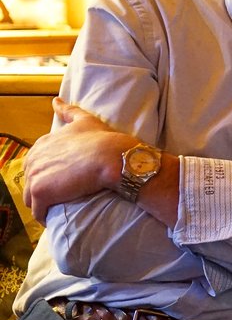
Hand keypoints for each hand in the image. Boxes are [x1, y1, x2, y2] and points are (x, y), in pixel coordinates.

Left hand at [23, 98, 131, 222]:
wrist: (113, 158)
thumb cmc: (103, 140)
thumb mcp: (85, 121)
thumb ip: (68, 111)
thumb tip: (56, 101)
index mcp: (42, 144)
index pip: (36, 164)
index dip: (48, 174)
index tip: (61, 181)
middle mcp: (34, 158)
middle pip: (31, 180)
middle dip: (42, 190)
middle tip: (61, 197)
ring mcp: (35, 175)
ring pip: (30, 197)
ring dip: (42, 205)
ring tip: (58, 210)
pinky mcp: (40, 191)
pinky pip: (37, 211)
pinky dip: (45, 216)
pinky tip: (55, 218)